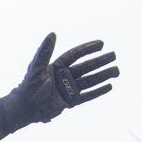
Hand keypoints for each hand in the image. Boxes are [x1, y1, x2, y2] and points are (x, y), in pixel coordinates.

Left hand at [0, 34, 118, 127]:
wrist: (25, 108)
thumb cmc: (28, 87)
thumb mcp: (36, 67)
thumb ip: (45, 51)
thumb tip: (52, 33)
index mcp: (57, 66)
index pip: (76, 54)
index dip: (88, 48)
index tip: (101, 44)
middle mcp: (65, 76)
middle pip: (86, 66)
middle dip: (100, 61)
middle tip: (114, 55)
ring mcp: (69, 88)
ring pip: (90, 80)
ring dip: (103, 75)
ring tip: (117, 71)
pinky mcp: (70, 101)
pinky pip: (87, 96)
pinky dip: (98, 91)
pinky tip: (109, 86)